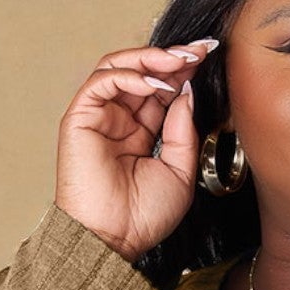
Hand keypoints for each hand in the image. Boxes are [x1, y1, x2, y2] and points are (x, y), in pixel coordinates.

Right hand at [55, 35, 220, 260]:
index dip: (183, 71)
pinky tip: (155, 85)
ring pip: (120, 67)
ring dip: (152, 59)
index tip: (209, 55)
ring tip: (180, 60)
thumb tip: (186, 91)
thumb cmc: (143, 217)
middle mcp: (118, 120)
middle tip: (200, 50)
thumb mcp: (180, 171)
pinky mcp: (80, 118)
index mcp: (141, 133)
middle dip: (173, 57)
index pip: (161, 89)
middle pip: (143, 72)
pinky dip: (130, 75)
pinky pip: (103, 82)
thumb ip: (182, 130)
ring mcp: (99, 117)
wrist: (115, 239)